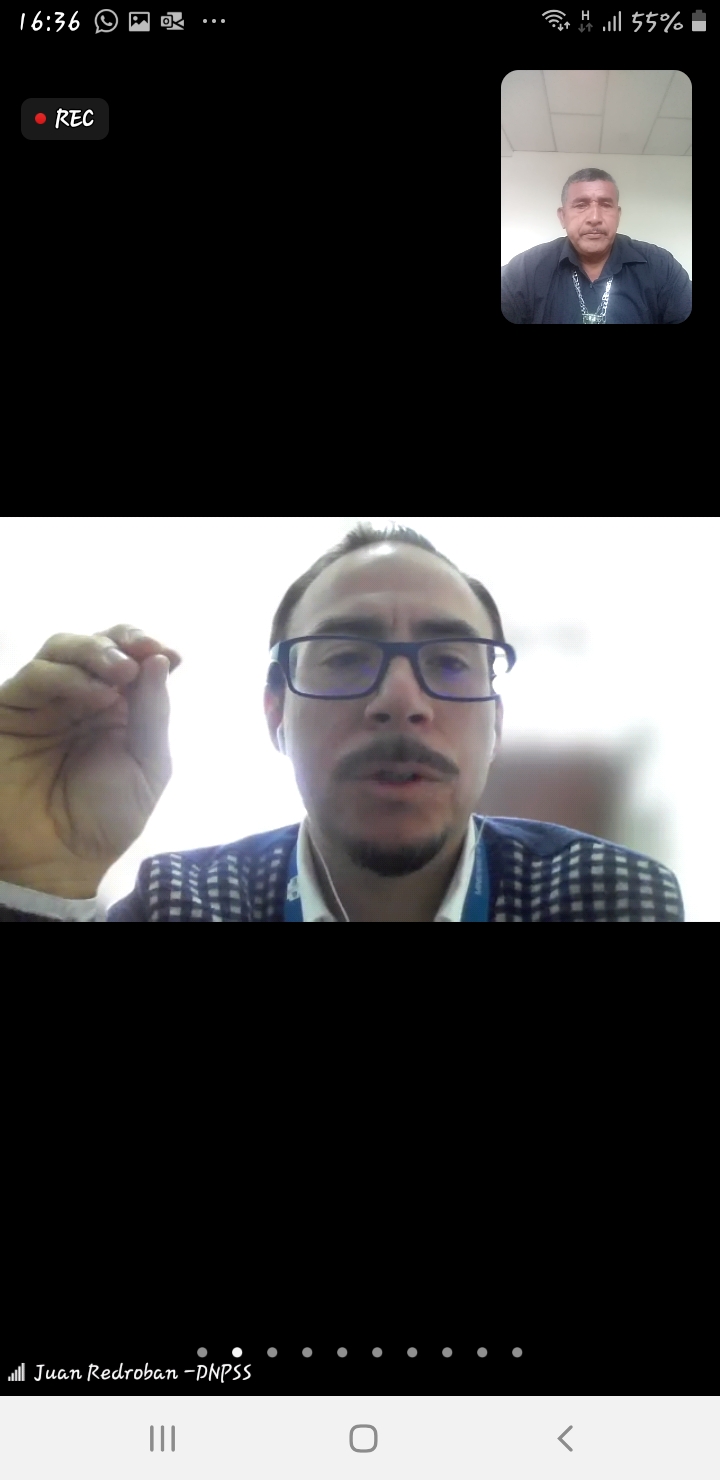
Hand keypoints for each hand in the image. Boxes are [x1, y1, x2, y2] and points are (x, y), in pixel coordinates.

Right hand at [0, 625, 181, 893]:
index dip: (146, 644)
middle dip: (122, 641)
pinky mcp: (11, 708)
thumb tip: (160, 658)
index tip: (172, 654)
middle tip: (141, 654)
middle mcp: (80, 695)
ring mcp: (44, 700)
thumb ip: (153, 713)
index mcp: (118, 706)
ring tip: (120, 674)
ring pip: (62, 648)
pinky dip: (68, 677)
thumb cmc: (104, 819)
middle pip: (96, 642)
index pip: (130, 656)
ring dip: (94, 652)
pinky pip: (35, 676)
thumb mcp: (147, 768)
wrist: (55, 860)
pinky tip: (97, 696)